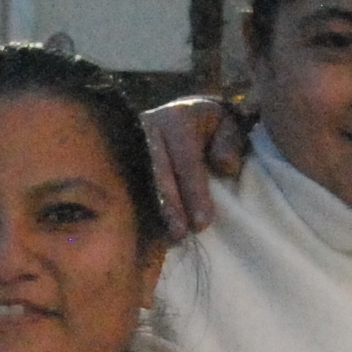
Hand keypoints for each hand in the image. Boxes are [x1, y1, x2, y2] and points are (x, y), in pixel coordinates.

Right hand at [139, 97, 250, 239]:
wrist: (176, 114)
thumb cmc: (208, 126)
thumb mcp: (226, 122)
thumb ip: (231, 140)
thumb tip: (225, 165)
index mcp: (176, 120)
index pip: (186, 161)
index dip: (194, 193)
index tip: (202, 222)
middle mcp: (148, 130)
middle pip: (159, 173)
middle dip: (170, 206)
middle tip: (180, 233)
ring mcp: (130, 145)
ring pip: (140, 182)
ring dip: (153, 212)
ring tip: (165, 238)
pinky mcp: (121, 161)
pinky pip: (128, 188)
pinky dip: (140, 212)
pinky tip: (150, 234)